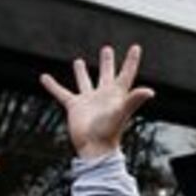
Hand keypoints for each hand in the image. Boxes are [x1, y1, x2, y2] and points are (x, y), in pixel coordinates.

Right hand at [40, 44, 154, 158]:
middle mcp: (104, 96)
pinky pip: (61, 93)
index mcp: (117, 94)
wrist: (94, 148)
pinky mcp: (75, 107)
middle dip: (107, 62)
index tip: (136, 47)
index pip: (126, 73)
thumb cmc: (109, 131)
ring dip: (81, 72)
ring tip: (78, 61)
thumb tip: (151, 91)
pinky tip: (44, 77)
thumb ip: (134, 100)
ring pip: (85, 82)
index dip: (131, 60)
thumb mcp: (122, 112)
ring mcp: (89, 101)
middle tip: (107, 49)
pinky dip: (53, 86)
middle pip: (106, 74)